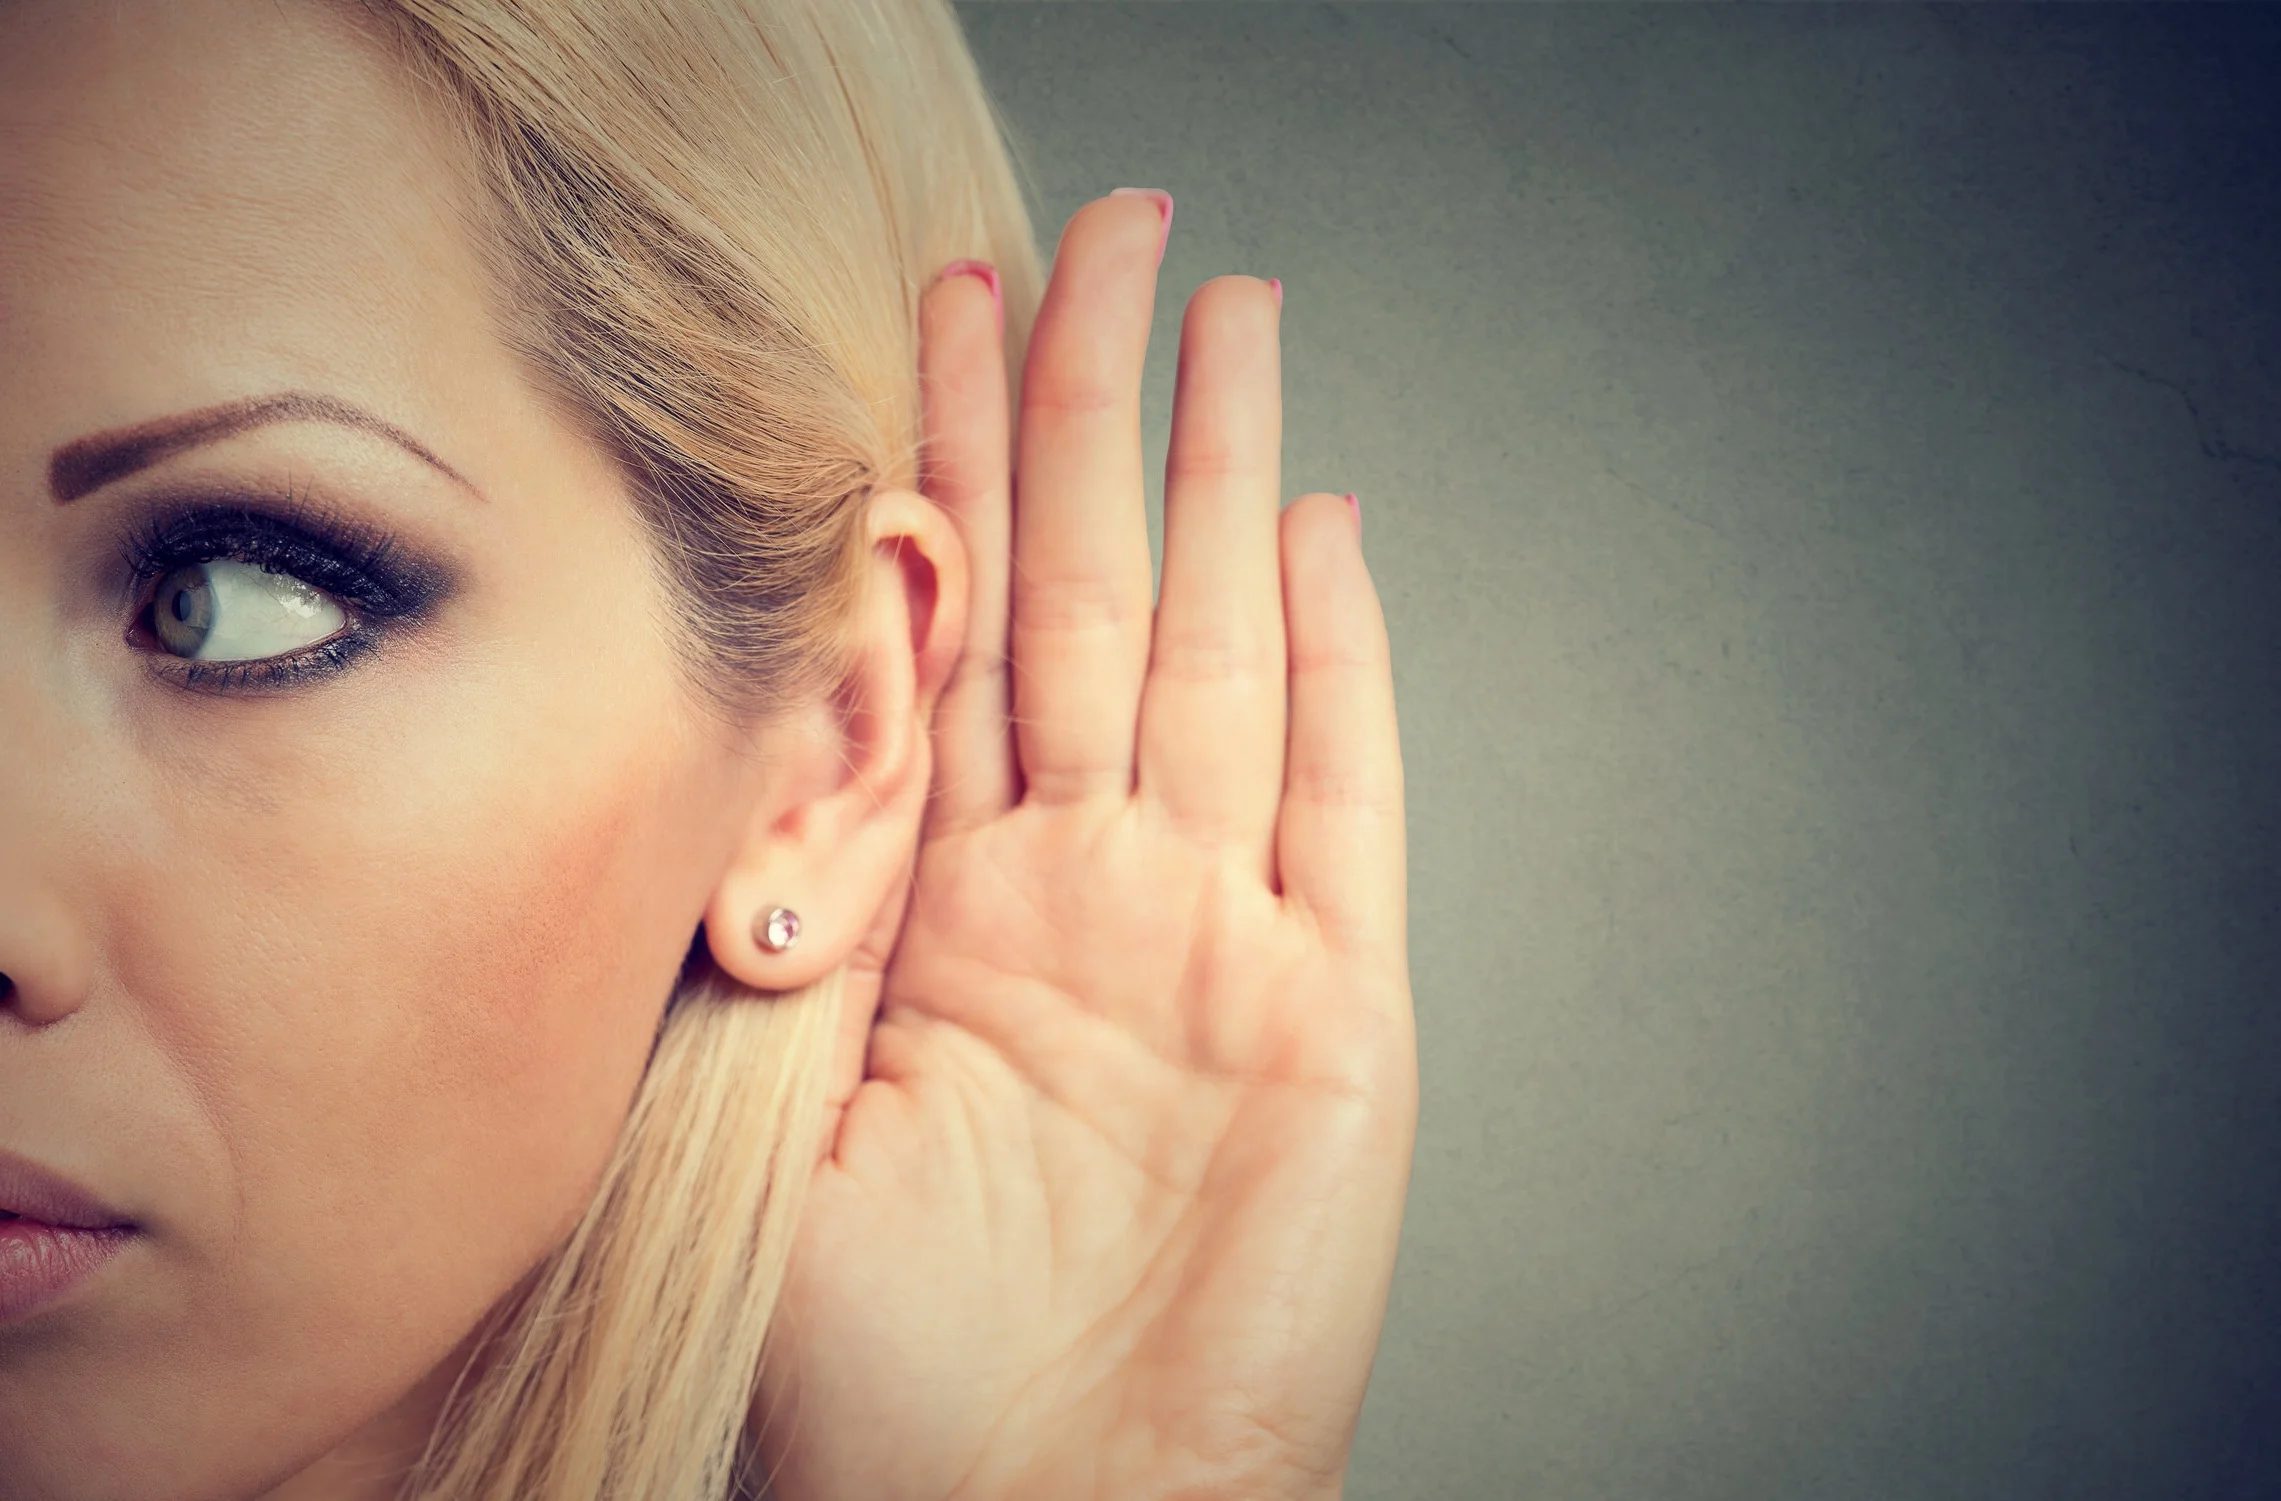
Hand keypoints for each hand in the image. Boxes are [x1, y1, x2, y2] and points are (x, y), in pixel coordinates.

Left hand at [753, 189, 1415, 1500]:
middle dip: (1089, 410)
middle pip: (1095, 596)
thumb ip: (779, 900)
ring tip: (1225, 316)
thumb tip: (760, 703)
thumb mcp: (761, 1103)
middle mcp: (1084, 888)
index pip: (952, 632)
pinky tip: (1315, 525)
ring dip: (1219, 477)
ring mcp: (1217, 931)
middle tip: (1101, 232)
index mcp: (943, 908)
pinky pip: (1341, 793)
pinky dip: (1339, 658)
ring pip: (1222, 651)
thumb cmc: (886, 1372)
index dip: (951, 466)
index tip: (937, 309)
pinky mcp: (1333, 1001)